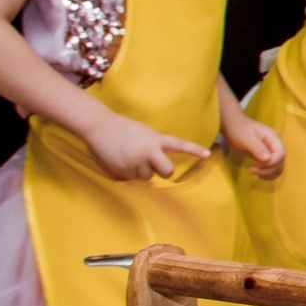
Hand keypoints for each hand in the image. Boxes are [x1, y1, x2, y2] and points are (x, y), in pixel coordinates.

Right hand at [84, 114, 209, 180]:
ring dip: (141, 172)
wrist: (98, 126)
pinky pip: (130, 179)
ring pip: (146, 177)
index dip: (193, 150)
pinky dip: (126, 173)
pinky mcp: (122, 171)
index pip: (178, 145)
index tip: (207, 154)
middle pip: (167, 171)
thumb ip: (153, 147)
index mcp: (155, 139)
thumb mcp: (144, 133)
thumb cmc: (122, 129)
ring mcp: (135, 163)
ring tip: (129, 157)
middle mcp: (147, 152)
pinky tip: (118, 161)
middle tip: (157, 167)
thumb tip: (154, 169)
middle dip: (164, 172)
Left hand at [221, 104, 285, 179]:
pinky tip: (257, 173)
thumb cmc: (238, 129)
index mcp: (274, 138)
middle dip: (268, 170)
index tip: (256, 164)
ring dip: (268, 173)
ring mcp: (271, 152)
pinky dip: (267, 174)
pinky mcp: (265, 157)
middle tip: (252, 170)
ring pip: (278, 167)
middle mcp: (275, 146)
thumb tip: (267, 159)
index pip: (281, 154)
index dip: (271, 163)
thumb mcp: (246, 138)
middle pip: (280, 162)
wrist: (232, 126)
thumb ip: (257, 148)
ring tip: (254, 172)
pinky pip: (272, 168)